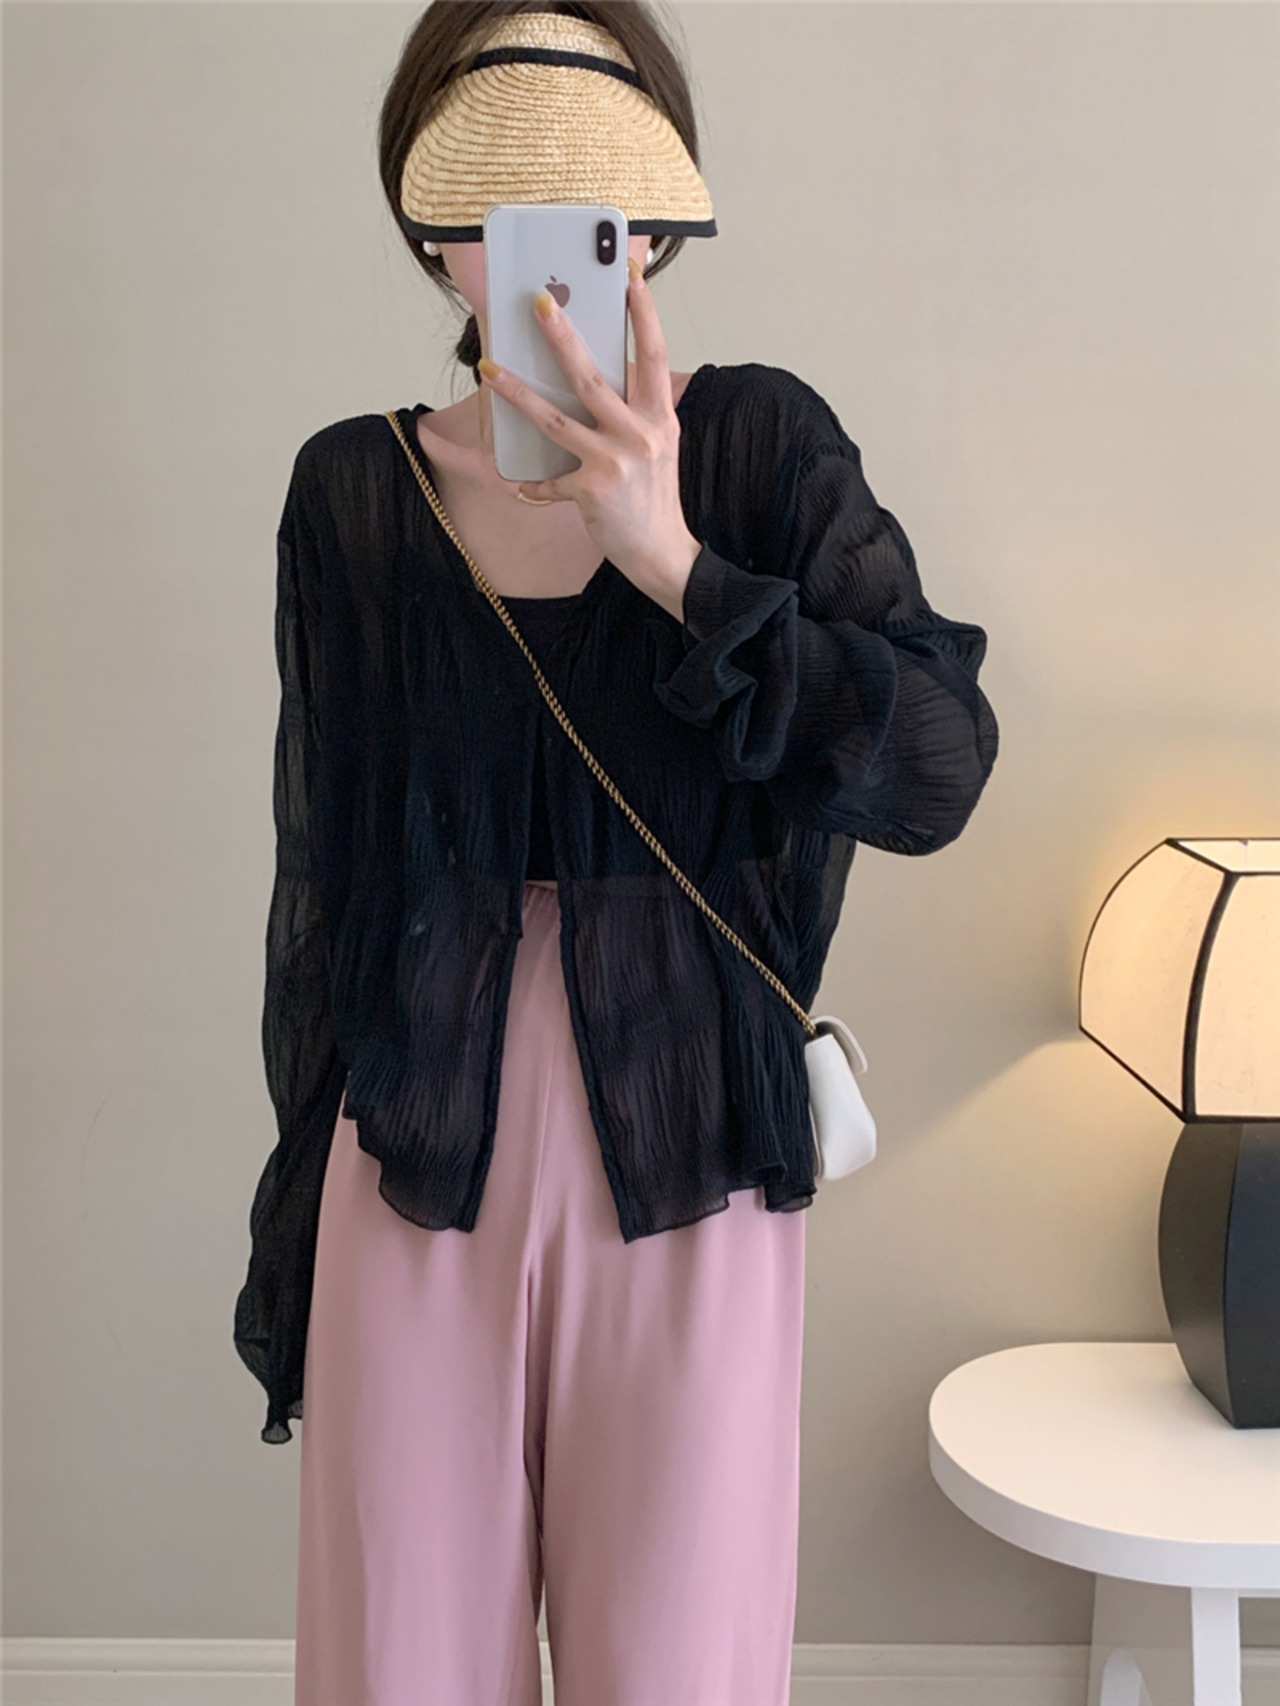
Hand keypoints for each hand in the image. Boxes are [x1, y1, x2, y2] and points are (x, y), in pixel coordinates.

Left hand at [476, 258, 700, 615]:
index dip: (642, 311)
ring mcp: (615, 462)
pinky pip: (550, 482)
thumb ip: (635, 410)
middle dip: (563, 336)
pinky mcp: (592, 490)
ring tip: (489, 368)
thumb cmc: (654, 494)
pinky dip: (533, 486)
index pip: (653, 351)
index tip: (628, 273)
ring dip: (518, 393)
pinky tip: (518, 485)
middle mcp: (640, 434)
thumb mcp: (657, 444)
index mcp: (659, 415)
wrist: (663, 552)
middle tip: (538, 301)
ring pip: (557, 418)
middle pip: (593, 376)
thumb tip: (595, 373)